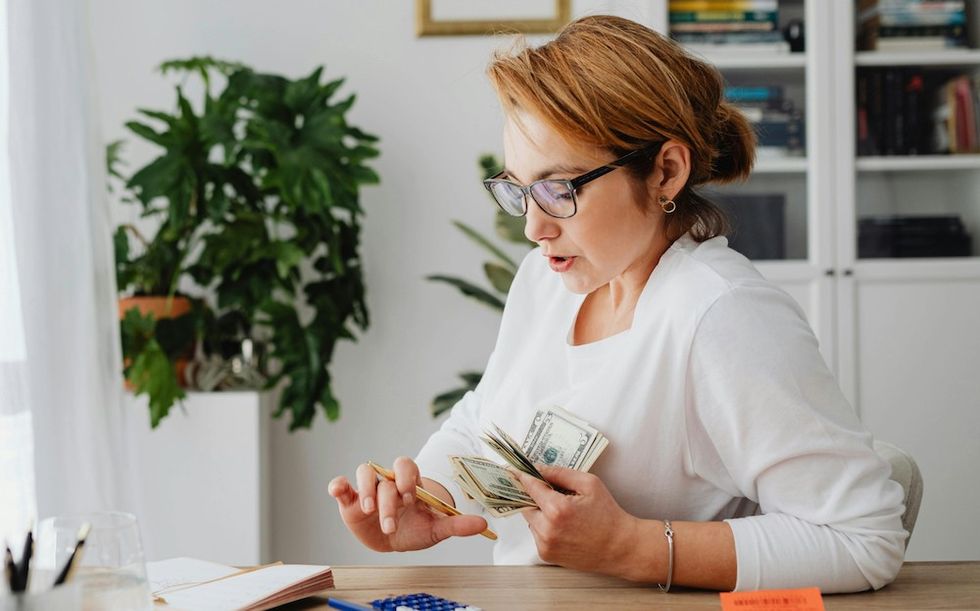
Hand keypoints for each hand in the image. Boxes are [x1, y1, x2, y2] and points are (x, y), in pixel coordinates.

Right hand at [328, 456, 487, 551]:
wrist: (396, 541)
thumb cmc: (417, 529)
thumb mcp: (436, 529)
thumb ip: (457, 525)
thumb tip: (482, 524)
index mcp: (410, 483)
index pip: (407, 466)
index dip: (406, 477)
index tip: (409, 497)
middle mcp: (388, 482)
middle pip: (385, 478)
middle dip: (388, 501)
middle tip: (391, 524)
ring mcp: (369, 489)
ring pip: (364, 474)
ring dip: (365, 490)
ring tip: (368, 511)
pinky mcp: (350, 500)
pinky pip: (342, 485)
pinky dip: (338, 485)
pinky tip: (338, 491)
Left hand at [516, 464, 638, 574]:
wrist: (620, 548)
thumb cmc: (608, 515)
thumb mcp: (589, 484)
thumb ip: (560, 473)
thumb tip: (538, 469)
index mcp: (557, 509)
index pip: (530, 486)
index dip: (522, 476)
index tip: (514, 469)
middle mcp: (547, 529)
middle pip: (526, 504)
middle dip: (535, 495)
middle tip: (549, 491)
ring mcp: (545, 544)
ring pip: (530, 519)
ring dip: (540, 512)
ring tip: (563, 512)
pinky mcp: (546, 555)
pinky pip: (537, 534)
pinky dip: (544, 527)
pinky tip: (564, 526)